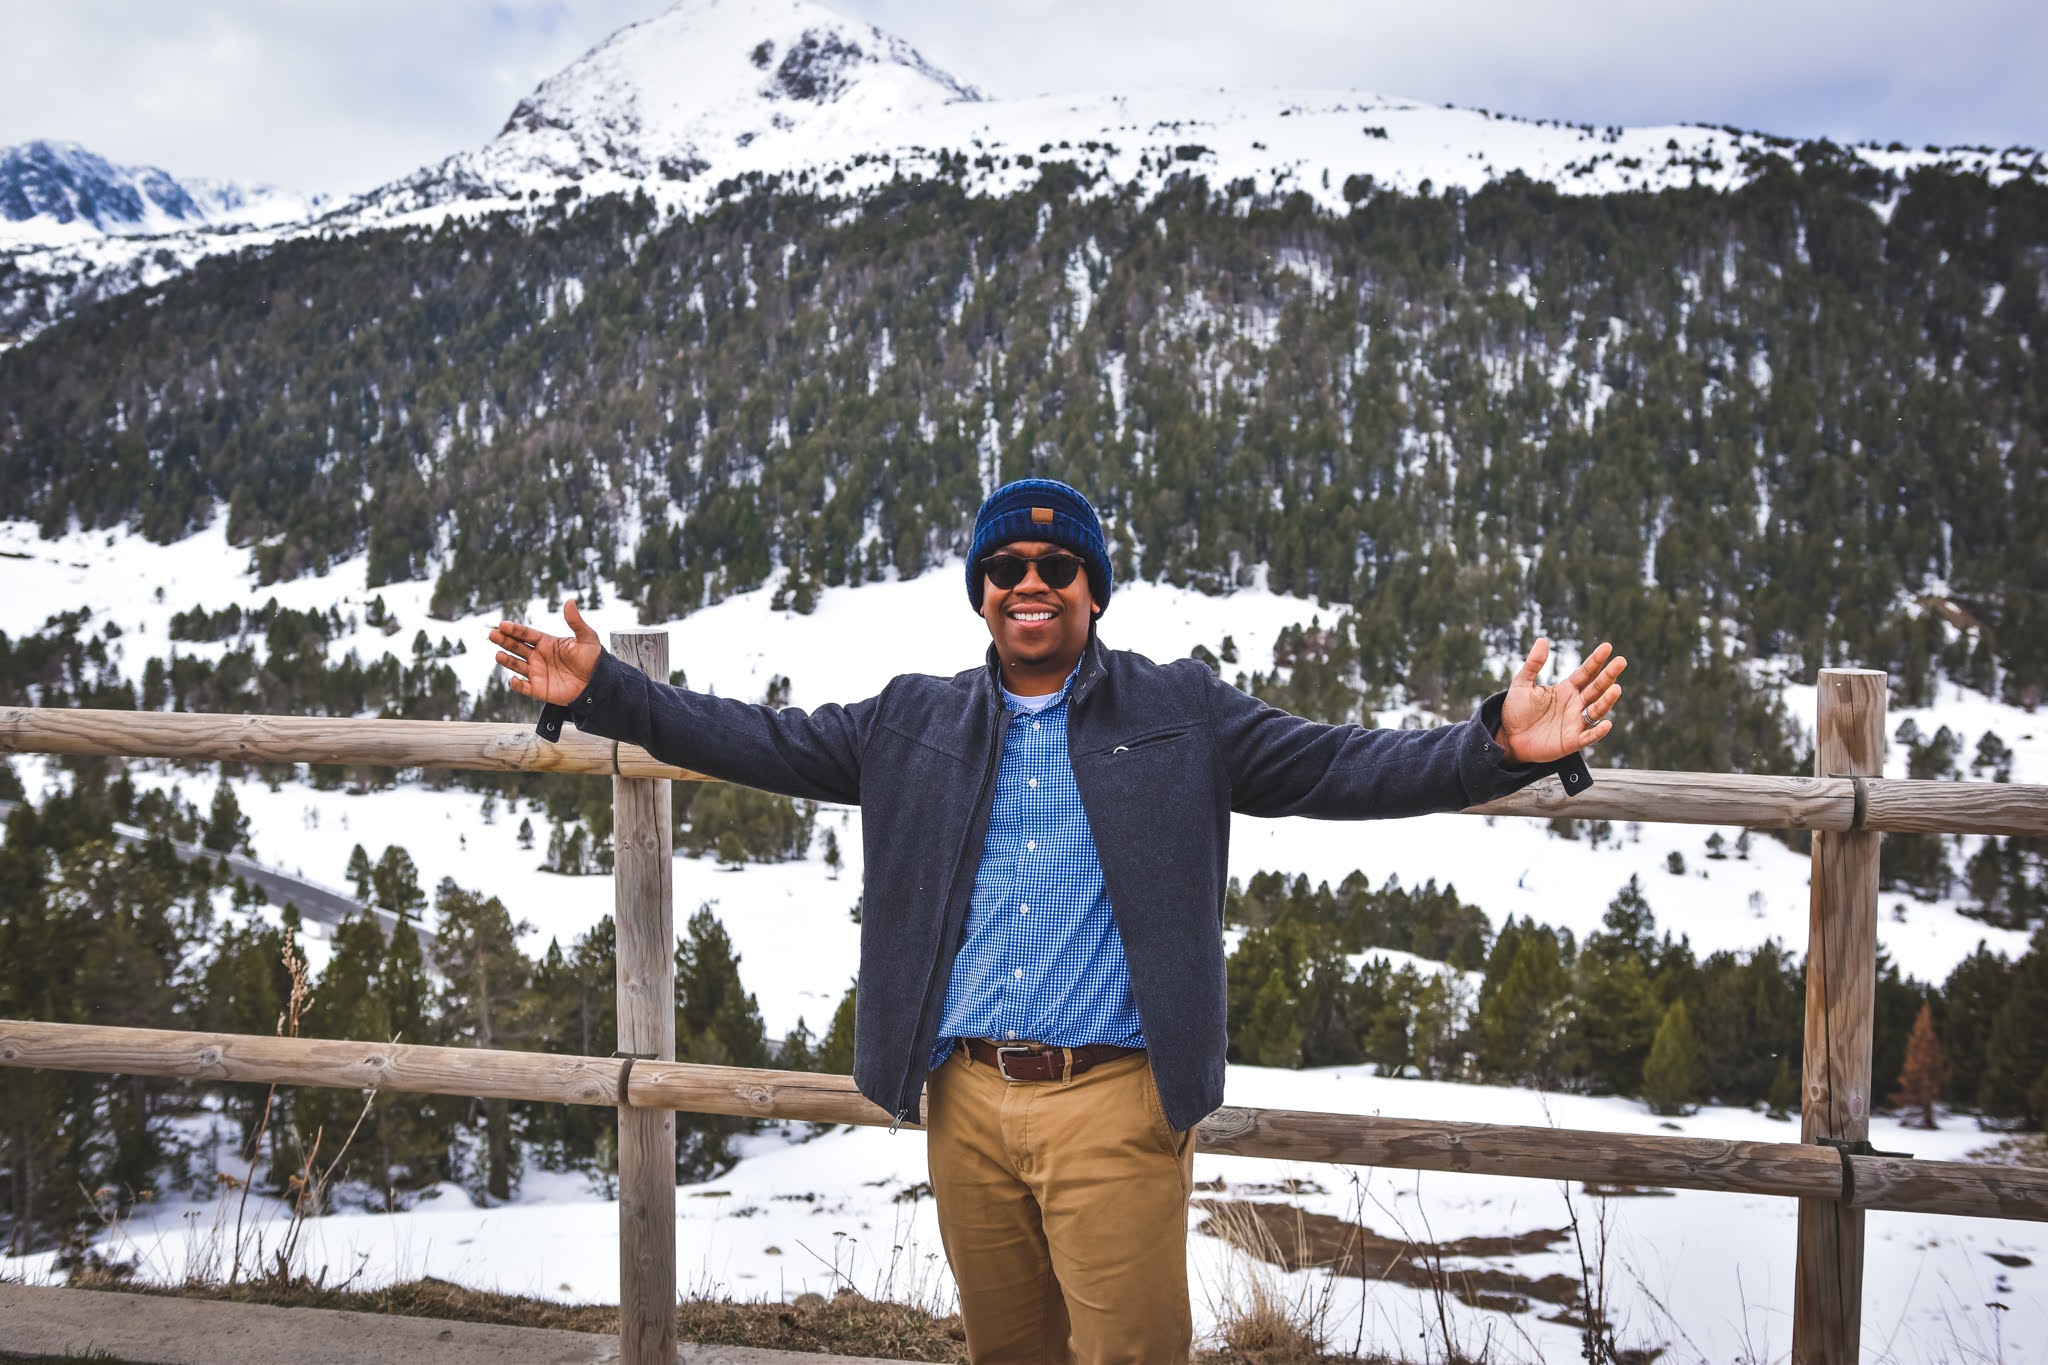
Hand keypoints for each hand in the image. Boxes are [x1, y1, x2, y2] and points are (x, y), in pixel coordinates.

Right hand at [490, 599, 602, 705]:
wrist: (598, 682)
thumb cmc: (593, 659)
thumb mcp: (586, 638)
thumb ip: (575, 621)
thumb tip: (570, 601)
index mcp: (547, 643)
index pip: (526, 634)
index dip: (515, 630)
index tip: (503, 625)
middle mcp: (538, 656)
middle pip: (517, 647)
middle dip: (504, 640)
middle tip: (492, 634)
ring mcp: (537, 672)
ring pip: (516, 665)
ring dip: (507, 660)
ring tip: (498, 655)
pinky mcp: (539, 689)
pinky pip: (524, 687)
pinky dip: (516, 684)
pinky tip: (513, 679)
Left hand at [1496, 638, 1626, 764]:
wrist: (1508, 737)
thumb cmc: (1516, 710)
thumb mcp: (1522, 684)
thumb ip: (1533, 664)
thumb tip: (1542, 640)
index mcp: (1567, 689)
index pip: (1586, 672)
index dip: (1596, 660)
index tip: (1607, 647)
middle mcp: (1576, 704)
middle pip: (1596, 688)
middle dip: (1609, 675)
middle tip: (1621, 661)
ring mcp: (1576, 722)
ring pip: (1596, 710)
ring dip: (1607, 700)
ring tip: (1616, 688)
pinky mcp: (1572, 741)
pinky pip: (1589, 736)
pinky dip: (1598, 731)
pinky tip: (1606, 724)